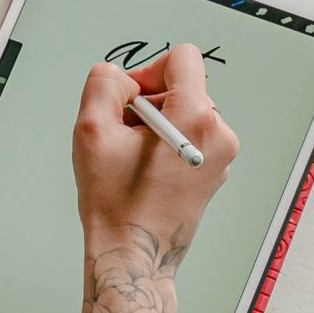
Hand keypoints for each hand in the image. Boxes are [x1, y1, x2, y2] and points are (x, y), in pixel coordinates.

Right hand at [70, 45, 238, 251]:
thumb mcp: (92, 129)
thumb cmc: (115, 201)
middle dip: (149, 102)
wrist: (132, 254)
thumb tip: (122, 78)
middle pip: (182, 87)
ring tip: (133, 158)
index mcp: (196, 117)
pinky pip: (190, 136)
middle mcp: (219, 134)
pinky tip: (146, 171)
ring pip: (184, 112)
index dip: (148, 69)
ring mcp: (221, 156)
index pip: (183, 58)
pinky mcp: (214, 171)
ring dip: (155, 124)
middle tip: (124, 136)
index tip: (131, 99)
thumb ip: (104, 84)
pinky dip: (166, 143)